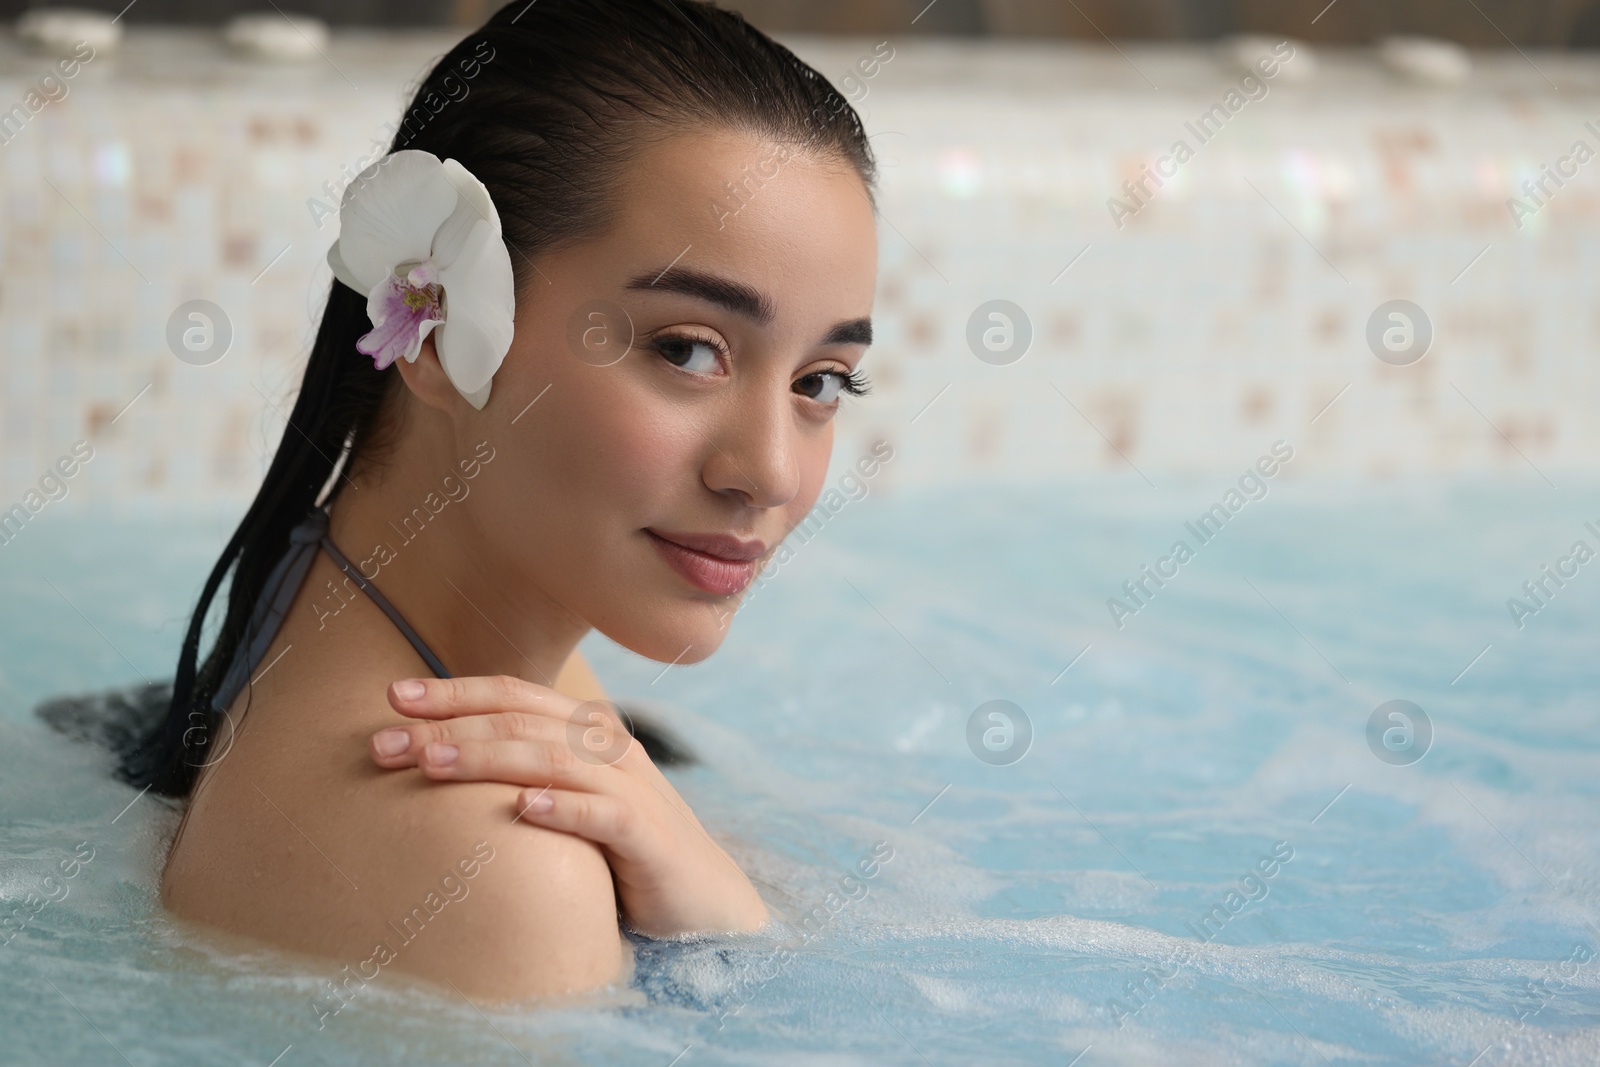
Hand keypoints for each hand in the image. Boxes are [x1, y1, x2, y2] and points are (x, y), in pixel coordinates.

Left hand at [367, 675, 768, 937]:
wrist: (706, 901)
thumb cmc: (624, 852)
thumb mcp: (571, 800)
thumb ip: (523, 773)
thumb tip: (437, 758)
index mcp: (588, 733)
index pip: (516, 695)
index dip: (456, 691)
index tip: (393, 698)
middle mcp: (611, 750)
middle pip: (524, 722)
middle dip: (451, 726)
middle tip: (386, 741)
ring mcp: (634, 790)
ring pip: (556, 758)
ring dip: (492, 757)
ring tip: (435, 764)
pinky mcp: (651, 838)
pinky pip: (605, 815)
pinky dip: (565, 807)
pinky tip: (523, 809)